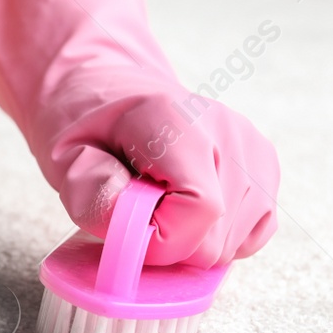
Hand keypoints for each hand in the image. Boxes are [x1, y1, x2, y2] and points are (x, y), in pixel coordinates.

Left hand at [0, 0, 278, 266]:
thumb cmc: (87, 125)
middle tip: (136, 207)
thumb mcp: (67, 155)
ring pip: (232, 245)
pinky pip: (249, 235)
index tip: (127, 223)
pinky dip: (216, 236)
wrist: (109, 88)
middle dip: (168, 242)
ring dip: (189, 240)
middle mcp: (228, 131)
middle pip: (216, 238)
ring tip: (158, 199)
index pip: (200, 210)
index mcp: (176, 120)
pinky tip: (185, 206)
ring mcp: (254, 150)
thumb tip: (131, 226)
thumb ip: (91, 191)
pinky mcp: (265, 169)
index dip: (160, 239)